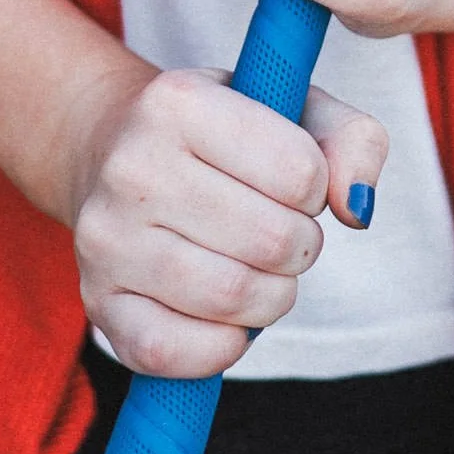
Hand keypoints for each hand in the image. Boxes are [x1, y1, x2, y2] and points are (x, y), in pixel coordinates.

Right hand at [70, 65, 386, 378]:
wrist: (109, 150)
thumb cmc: (218, 131)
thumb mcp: (289, 106)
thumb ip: (353, 140)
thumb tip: (355, 207)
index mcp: (177, 101)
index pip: (299, 171)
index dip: (316, 188)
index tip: (295, 182)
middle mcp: (131, 167)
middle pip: (272, 240)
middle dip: (301, 246)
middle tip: (284, 233)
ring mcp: (105, 239)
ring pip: (231, 297)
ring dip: (272, 296)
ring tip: (262, 271)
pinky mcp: (98, 303)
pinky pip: (174, 352)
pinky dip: (222, 346)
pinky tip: (227, 317)